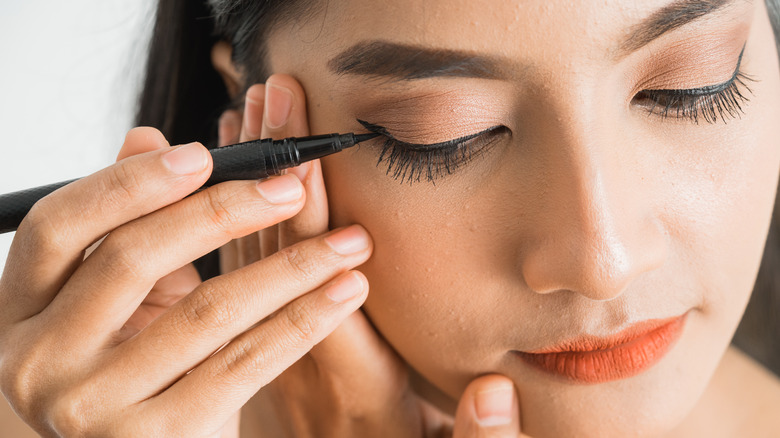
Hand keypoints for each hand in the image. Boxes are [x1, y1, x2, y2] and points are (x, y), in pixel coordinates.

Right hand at [0, 123, 371, 436]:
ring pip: (207, 310)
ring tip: (349, 240)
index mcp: (21, 311)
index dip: (129, 182)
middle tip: (294, 186)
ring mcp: (92, 408)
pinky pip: (246, 363)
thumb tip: (147, 137)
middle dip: (224, 212)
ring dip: (292, 266)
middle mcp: (39, 360)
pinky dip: (304, 319)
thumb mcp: (126, 301)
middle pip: (132, 258)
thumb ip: (132, 224)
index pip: (58, 226)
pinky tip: (346, 289)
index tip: (203, 152)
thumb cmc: (139, 368)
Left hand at [222, 74, 527, 437]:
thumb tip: (498, 392)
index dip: (314, 224)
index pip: (322, 292)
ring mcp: (259, 350)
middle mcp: (294, 361)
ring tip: (245, 113)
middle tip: (270, 98)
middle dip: (271, 171)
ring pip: (239, 254)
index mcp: (352, 384)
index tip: (307, 157)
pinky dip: (230, 211)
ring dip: (242, 179)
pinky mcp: (243, 342)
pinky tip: (230, 168)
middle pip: (271, 255)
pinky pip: (229, 269)